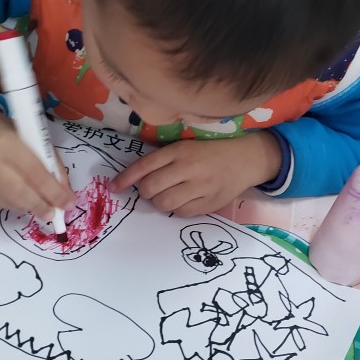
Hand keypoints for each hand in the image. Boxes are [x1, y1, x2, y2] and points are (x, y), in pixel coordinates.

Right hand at [0, 109, 74, 218]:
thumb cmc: (8, 135)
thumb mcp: (33, 139)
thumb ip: (49, 163)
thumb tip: (64, 194)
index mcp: (7, 142)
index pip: (34, 171)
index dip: (54, 191)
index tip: (69, 203)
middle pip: (19, 192)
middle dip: (41, 205)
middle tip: (55, 214)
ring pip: (11, 202)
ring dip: (30, 206)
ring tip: (40, 204)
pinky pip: (0, 205)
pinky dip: (16, 204)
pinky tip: (19, 197)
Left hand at [109, 132, 282, 216]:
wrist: (245, 158)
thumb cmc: (210, 151)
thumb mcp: (186, 145)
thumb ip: (163, 159)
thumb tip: (135, 178)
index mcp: (179, 151)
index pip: (144, 166)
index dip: (125, 179)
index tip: (113, 187)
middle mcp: (188, 168)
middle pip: (151, 188)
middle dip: (146, 192)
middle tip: (154, 188)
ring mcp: (200, 187)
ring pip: (164, 204)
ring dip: (160, 202)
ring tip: (169, 194)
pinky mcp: (210, 203)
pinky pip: (182, 213)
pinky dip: (178, 209)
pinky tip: (185, 200)